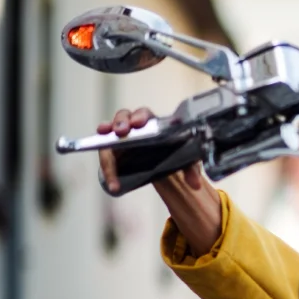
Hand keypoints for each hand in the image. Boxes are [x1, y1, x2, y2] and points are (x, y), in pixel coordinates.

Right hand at [97, 108, 221, 255]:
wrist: (164, 164)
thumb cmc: (174, 154)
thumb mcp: (186, 160)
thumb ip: (191, 169)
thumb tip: (195, 184)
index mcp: (154, 123)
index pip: (145, 114)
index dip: (140, 116)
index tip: (139, 123)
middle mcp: (134, 126)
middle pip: (124, 117)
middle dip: (121, 122)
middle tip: (121, 131)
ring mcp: (121, 137)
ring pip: (110, 131)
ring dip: (106, 134)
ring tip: (103, 138)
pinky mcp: (114, 151)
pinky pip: (105, 152)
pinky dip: (104, 161)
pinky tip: (106, 170)